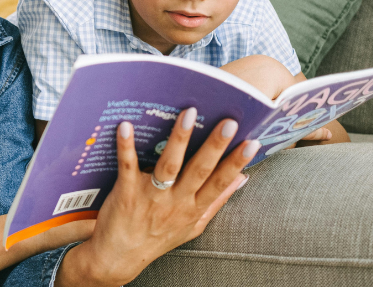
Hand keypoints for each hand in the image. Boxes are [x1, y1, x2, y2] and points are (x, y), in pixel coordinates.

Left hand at [55, 110, 258, 286]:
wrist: (119, 256)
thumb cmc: (158, 237)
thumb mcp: (193, 225)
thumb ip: (216, 201)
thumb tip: (242, 178)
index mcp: (193, 208)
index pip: (220, 182)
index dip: (236, 163)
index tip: (252, 142)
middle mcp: (175, 202)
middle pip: (200, 170)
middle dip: (215, 146)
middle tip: (229, 122)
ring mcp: (151, 197)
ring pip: (169, 165)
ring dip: (179, 139)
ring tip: (189, 115)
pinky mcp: (126, 192)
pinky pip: (127, 166)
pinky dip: (126, 147)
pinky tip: (126, 127)